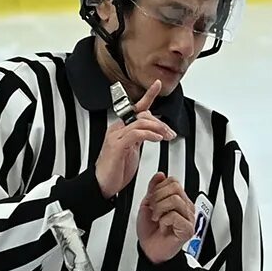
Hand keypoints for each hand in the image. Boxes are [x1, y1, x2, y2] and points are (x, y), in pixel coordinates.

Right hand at [95, 80, 173, 197]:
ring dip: (157, 129)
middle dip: (159, 123)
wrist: (101, 185)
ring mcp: (116, 136)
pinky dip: (149, 134)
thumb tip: (151, 133)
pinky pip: (136, 134)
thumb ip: (139, 139)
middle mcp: (117, 129)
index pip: (136, 108)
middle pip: (142, 115)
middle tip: (170, 133)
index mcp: (121, 129)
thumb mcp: (132, 151)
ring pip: (141, 122)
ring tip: (166, 136)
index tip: (157, 85)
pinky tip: (157, 139)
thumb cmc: (115, 171)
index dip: (148, 95)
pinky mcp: (117, 145)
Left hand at [138, 172, 199, 263]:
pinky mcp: (188, 229)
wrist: (149, 250)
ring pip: (175, 200)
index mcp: (178, 200)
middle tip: (154, 210)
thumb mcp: (148, 204)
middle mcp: (185, 208)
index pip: (173, 181)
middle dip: (158, 197)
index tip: (152, 199)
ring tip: (157, 218)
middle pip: (175, 187)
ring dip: (160, 209)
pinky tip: (163, 226)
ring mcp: (188, 218)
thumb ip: (154, 188)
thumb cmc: (150, 231)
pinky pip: (175, 216)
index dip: (159, 188)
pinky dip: (164, 220)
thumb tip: (160, 174)